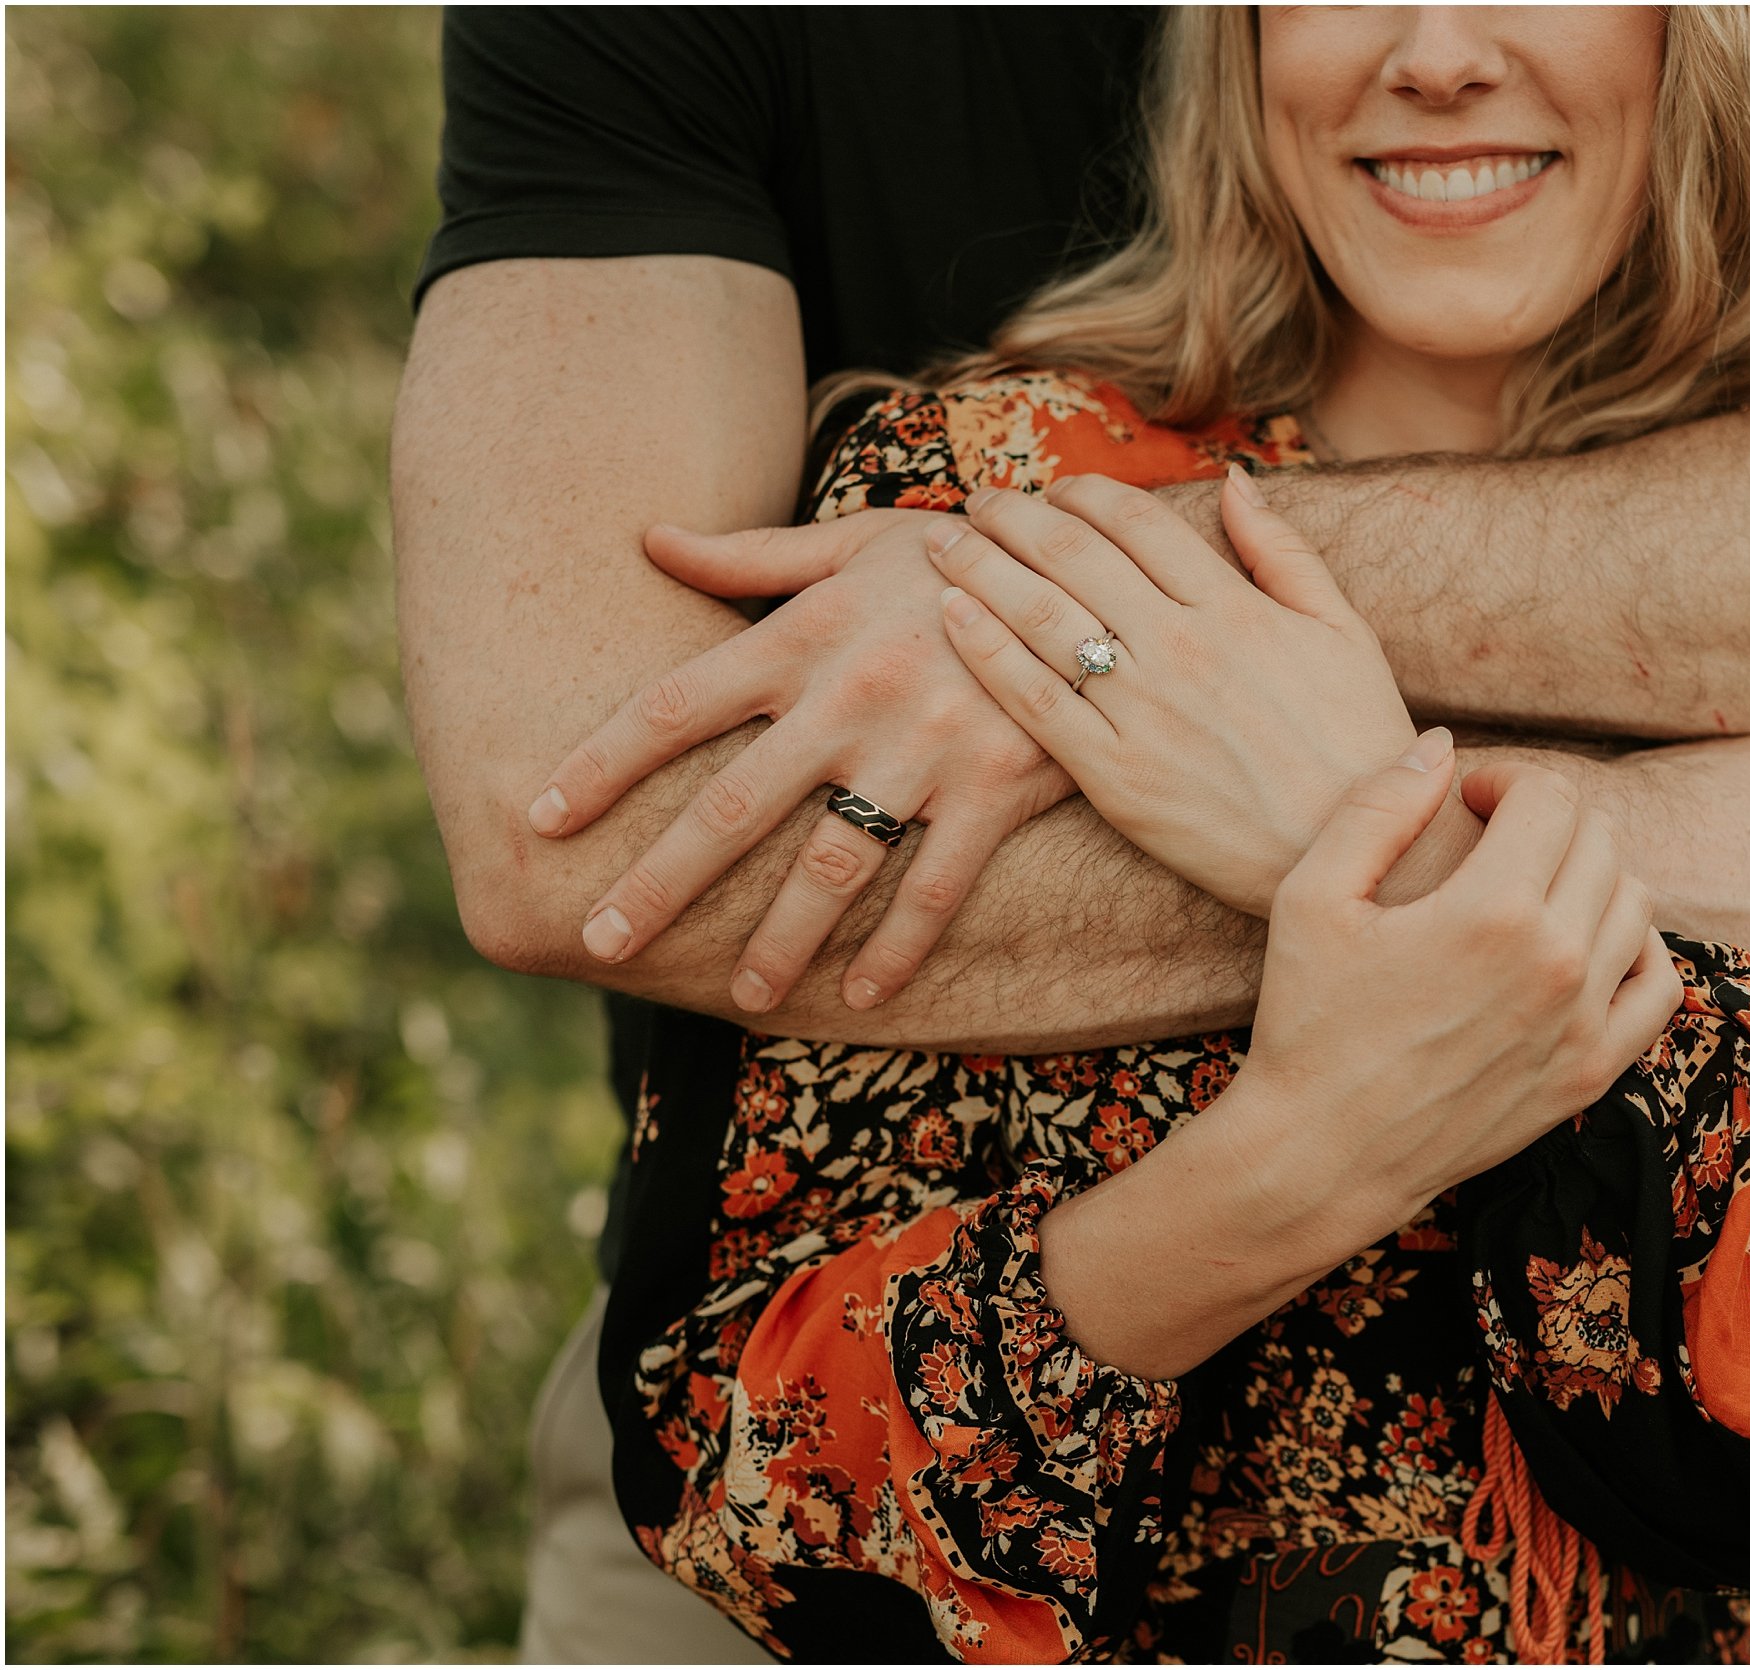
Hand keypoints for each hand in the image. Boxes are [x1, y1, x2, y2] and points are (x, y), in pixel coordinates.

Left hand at [525, 511, 1073, 1012]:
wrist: (1096, 569)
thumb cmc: (962, 556)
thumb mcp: (857, 542)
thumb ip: (751, 554)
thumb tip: (649, 540)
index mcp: (804, 636)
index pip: (675, 705)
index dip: (601, 763)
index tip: (539, 817)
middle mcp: (852, 696)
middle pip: (733, 803)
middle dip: (662, 879)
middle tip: (601, 940)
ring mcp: (926, 749)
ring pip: (832, 864)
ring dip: (778, 940)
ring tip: (737, 996)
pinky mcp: (998, 788)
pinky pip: (936, 886)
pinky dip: (899, 947)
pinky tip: (862, 994)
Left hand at [930, 468, 1417, 913]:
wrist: (1355, 852)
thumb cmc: (1357, 741)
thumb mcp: (1344, 631)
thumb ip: (1284, 551)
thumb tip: (1235, 481)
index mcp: (1234, 606)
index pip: (1137, 521)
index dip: (1085, 493)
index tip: (1056, 490)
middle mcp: (1181, 646)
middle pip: (1073, 554)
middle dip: (1014, 515)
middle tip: (978, 501)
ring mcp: (1143, 711)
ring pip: (1040, 616)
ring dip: (981, 566)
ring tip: (944, 541)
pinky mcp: (1114, 776)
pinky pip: (1034, 699)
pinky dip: (986, 648)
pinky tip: (952, 614)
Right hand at [1228, 743, 1684, 1233]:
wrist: (1322, 1156)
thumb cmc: (1306, 1023)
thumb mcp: (1311, 897)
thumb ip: (1378, 806)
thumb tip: (1442, 745)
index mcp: (1491, 910)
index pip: (1548, 798)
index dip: (1507, 778)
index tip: (1469, 798)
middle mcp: (1556, 963)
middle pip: (1598, 839)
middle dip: (1548, 818)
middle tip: (1494, 835)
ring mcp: (1583, 1024)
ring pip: (1634, 901)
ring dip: (1589, 872)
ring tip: (1532, 885)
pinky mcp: (1591, 1073)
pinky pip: (1658, 985)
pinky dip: (1637, 946)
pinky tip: (1586, 942)